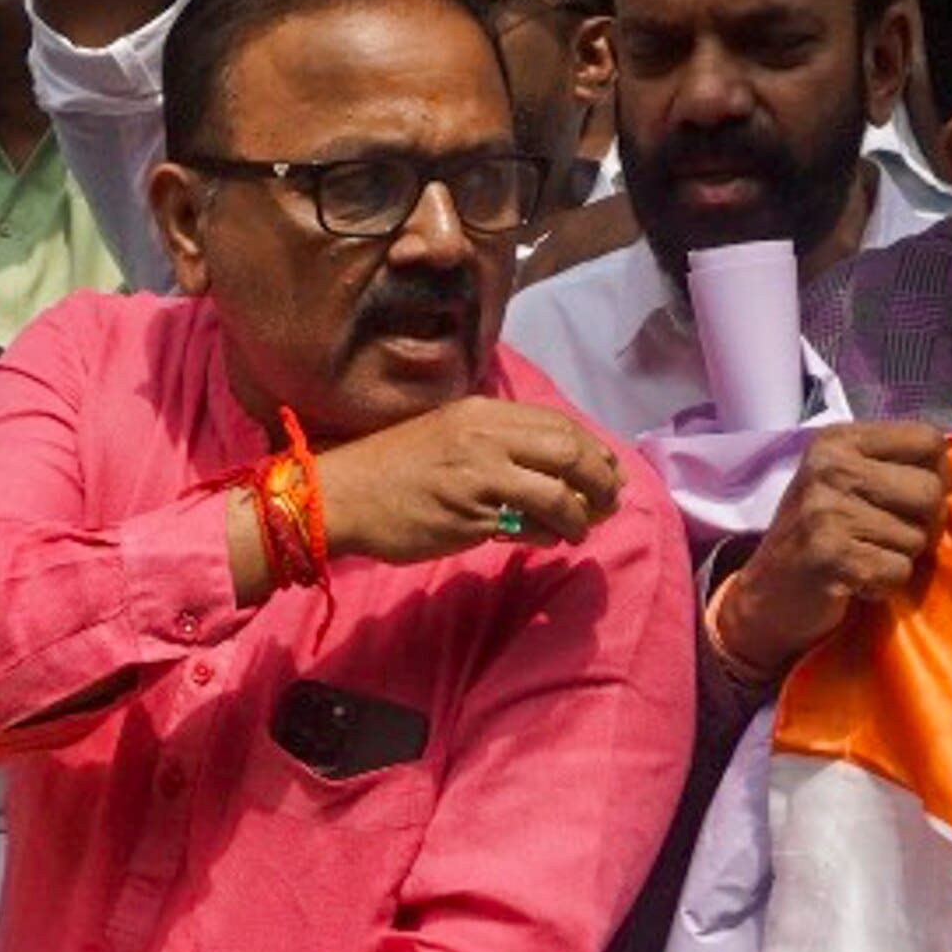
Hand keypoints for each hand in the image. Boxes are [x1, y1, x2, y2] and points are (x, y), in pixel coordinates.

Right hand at [308, 397, 626, 565]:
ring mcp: (479, 475)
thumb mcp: (448, 436)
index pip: (558, 423)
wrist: (342, 496)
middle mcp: (485, 437)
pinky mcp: (470, 515)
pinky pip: (528, 524)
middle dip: (600, 479)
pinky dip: (547, 533)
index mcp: (482, 413)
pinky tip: (547, 539)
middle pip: (569, 451)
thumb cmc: (393, 469)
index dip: (593, 448)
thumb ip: (497, 444)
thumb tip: (550, 469)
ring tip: (581, 529)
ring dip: (580, 514)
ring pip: (557, 491)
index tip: (607, 469)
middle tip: (609, 501)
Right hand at [709, 420, 951, 683]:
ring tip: (862, 557)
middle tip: (885, 537)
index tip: (905, 501)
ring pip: (917, 538)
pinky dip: (884, 585)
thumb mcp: (844, 482)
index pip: (928, 440)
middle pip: (930, 491)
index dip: (934, 476)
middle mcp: (830, 467)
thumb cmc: (816, 535)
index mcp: (838, 440)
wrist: (765, 595)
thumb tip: (950, 474)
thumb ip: (892, 467)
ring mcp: (826, 510)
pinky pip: (898, 571)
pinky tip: (854, 579)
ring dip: (897, 558)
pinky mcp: (830, 555)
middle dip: (920, 524)